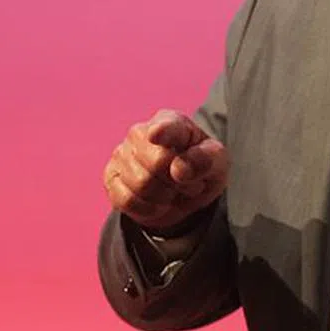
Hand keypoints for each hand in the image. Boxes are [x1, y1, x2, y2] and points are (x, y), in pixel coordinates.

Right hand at [103, 109, 228, 231]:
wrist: (185, 191)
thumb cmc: (202, 166)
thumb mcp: (218, 161)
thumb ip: (205, 159)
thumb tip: (179, 169)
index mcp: (171, 122)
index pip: (165, 127)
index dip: (161, 132)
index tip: (156, 135)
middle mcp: (140, 133)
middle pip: (156, 164)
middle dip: (178, 182)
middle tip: (188, 184)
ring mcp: (121, 154)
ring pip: (140, 185)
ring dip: (164, 197)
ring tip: (173, 191)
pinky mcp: (111, 178)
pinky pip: (125, 200)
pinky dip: (147, 209)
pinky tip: (157, 203)